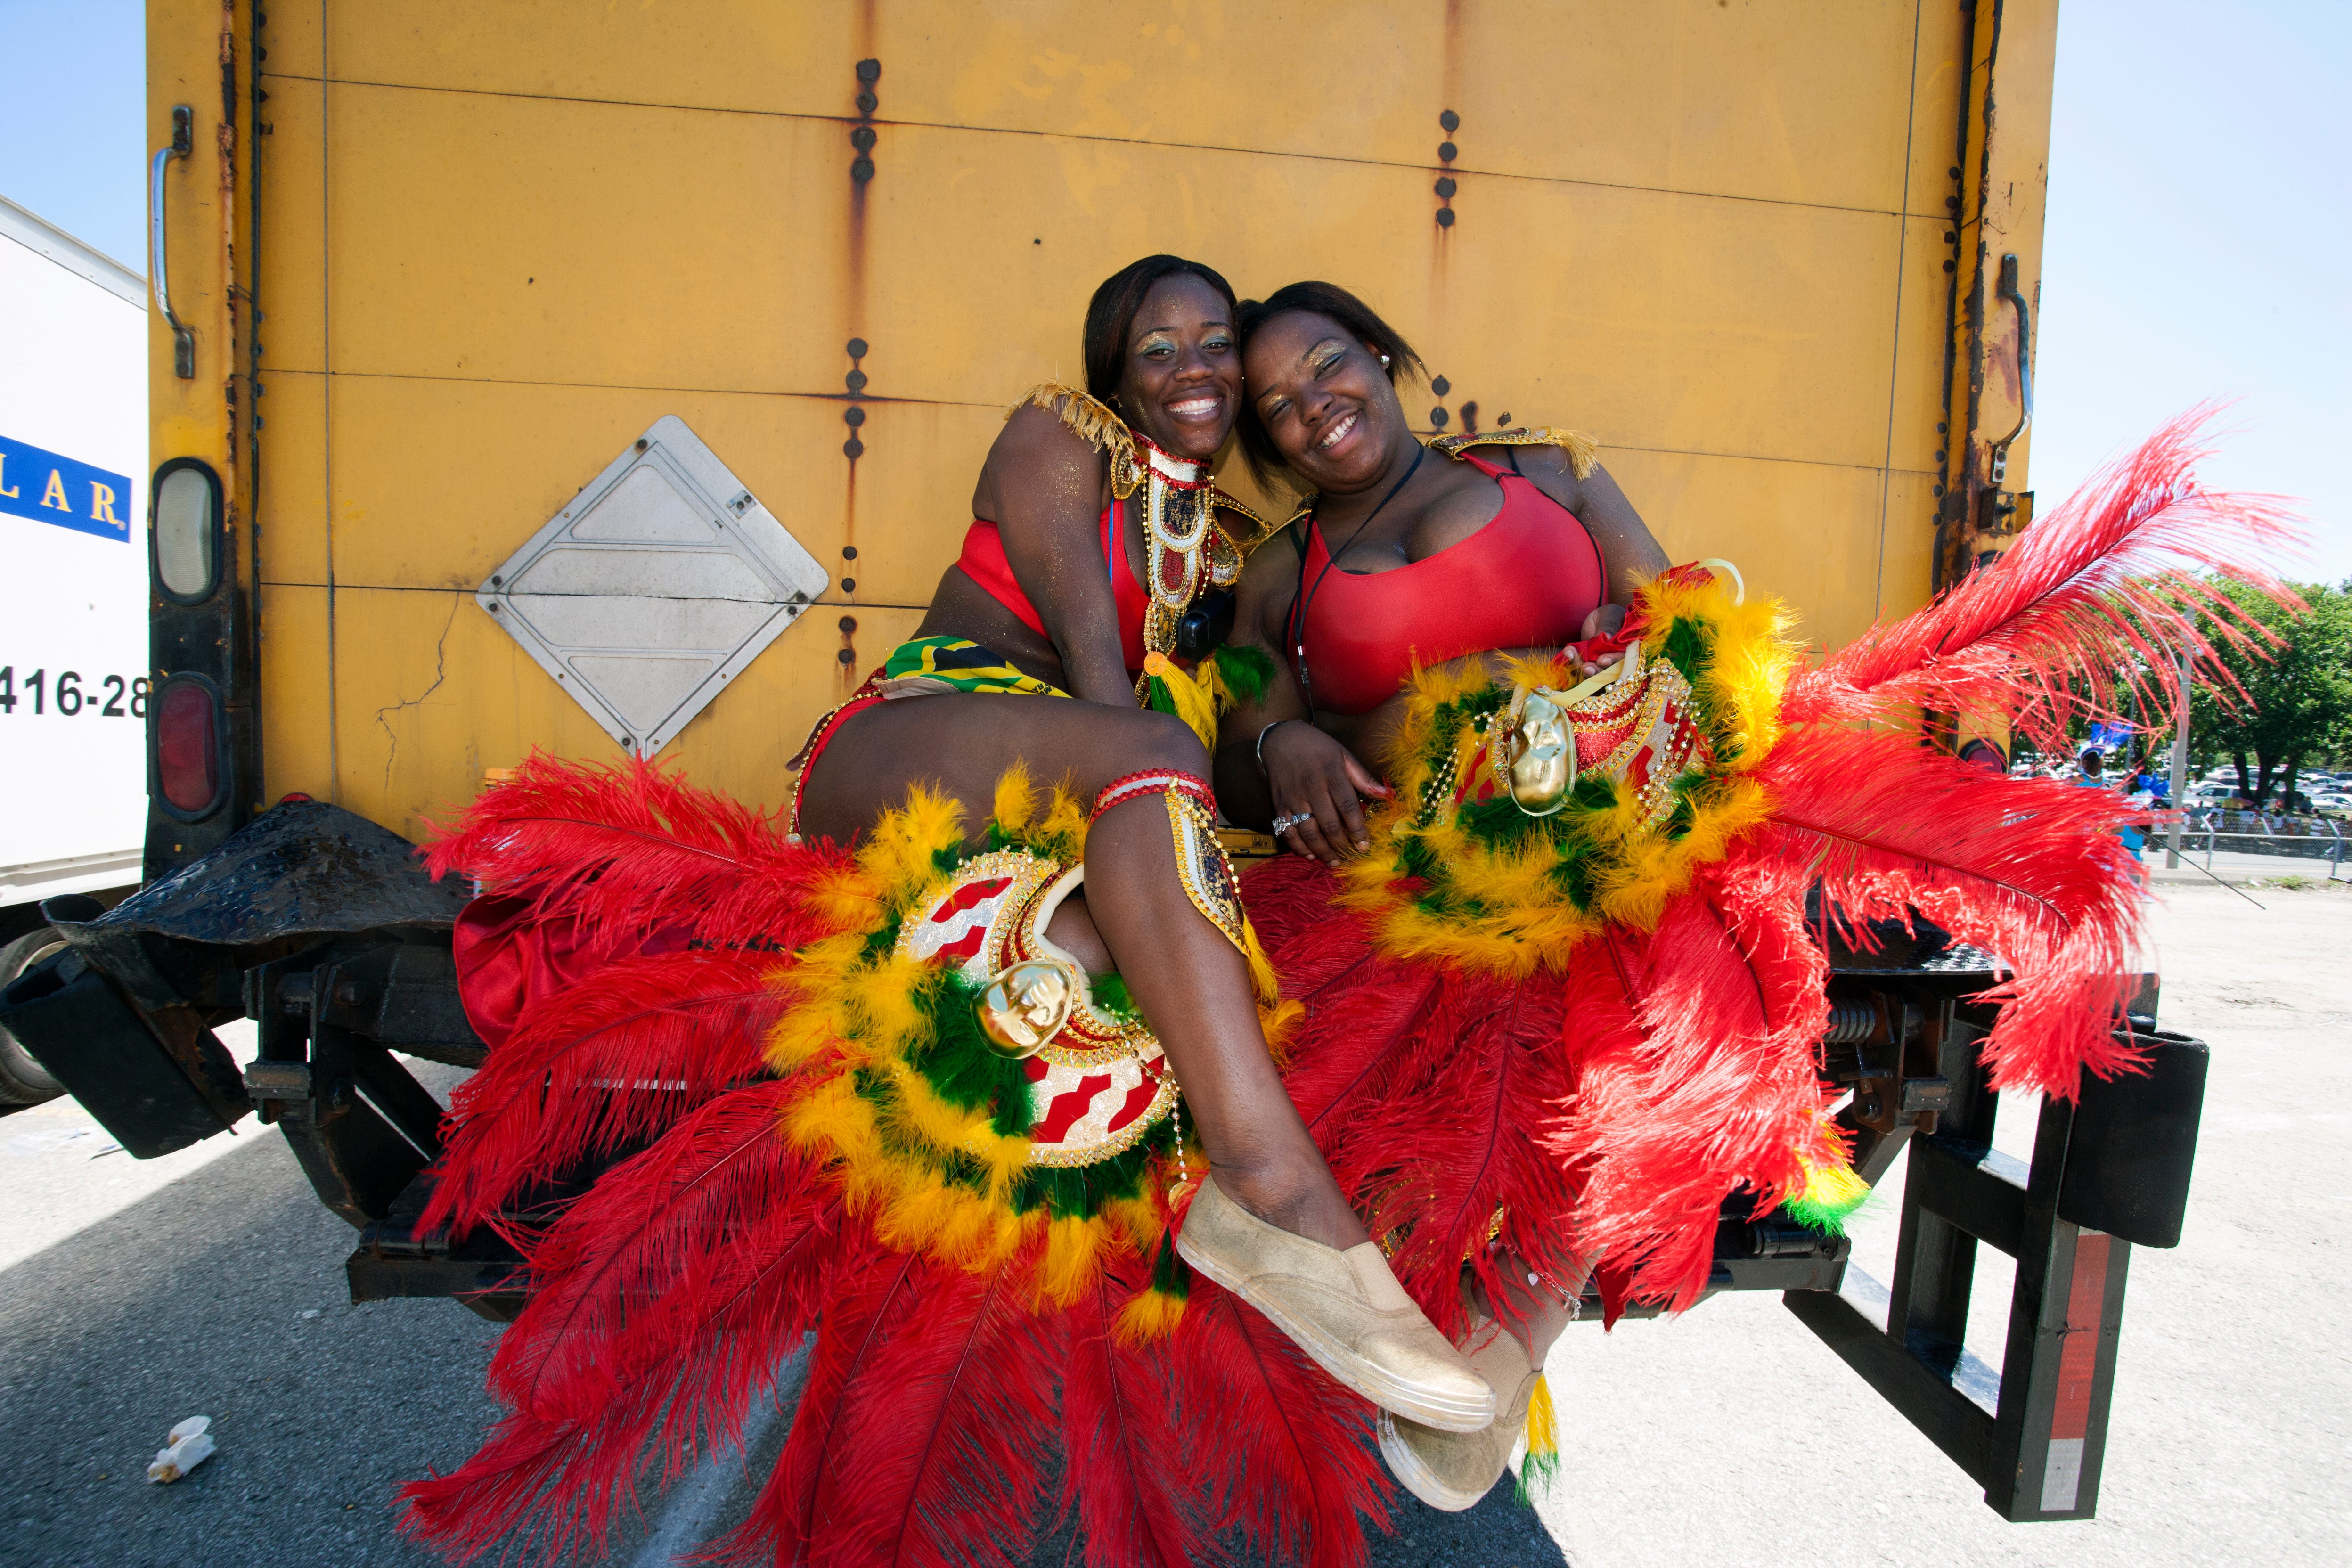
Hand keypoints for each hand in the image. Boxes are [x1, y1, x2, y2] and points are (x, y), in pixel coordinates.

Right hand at [1262, 721, 1391, 864]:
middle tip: (1352, 857)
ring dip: (1322, 851)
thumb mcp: (1343, 754)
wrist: (1281, 739)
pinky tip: (1310, 855)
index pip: (1347, 807)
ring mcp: (1293, 798)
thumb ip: (1363, 777)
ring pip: (1308, 832)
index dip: (1358, 829)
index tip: (1365, 845)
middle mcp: (1311, 787)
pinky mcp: (1279, 804)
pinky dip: (1298, 846)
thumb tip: (1386, 794)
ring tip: (1335, 862)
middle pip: (1329, 824)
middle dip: (1342, 845)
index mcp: (1331, 774)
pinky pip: (1287, 831)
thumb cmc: (1317, 747)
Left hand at [1573, 603, 1628, 679]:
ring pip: (1593, 674)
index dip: (1613, 661)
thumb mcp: (1609, 616)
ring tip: (1570, 653)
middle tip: (1585, 668)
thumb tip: (1609, 638)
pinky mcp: (1590, 666)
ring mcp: (1602, 666)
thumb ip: (1609, 626)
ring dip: (1580, 667)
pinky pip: (1581, 669)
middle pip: (1609, 672)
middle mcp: (1617, 661)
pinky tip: (1568, 651)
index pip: (1624, 659)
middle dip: (1596, 671)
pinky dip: (1572, 662)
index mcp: (1629, 649)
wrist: (1598, 620)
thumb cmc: (1609, 615)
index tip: (1601, 660)